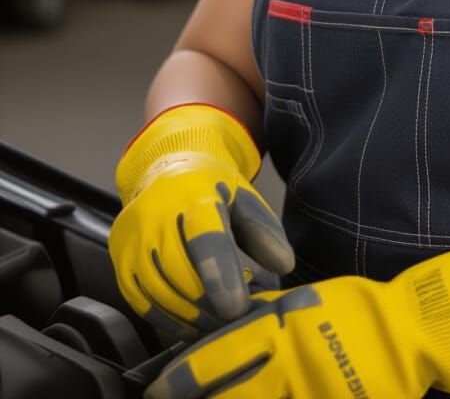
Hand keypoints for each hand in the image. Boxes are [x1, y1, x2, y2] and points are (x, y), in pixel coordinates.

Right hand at [109, 103, 294, 336]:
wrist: (166, 170)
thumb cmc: (212, 189)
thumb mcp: (245, 197)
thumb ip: (265, 231)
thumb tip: (284, 265)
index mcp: (192, 192)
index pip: (203, 237)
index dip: (220, 274)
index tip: (238, 308)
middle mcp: (154, 214)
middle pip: (180, 272)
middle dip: (211, 305)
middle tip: (239, 320)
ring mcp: (132, 240)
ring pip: (159, 292)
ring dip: (192, 317)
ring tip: (221, 324)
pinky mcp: (120, 263)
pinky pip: (142, 303)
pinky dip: (169, 321)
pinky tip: (194, 325)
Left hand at [143, 237, 449, 398]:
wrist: (410, 332)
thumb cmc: (355, 312)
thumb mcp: (305, 301)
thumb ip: (264, 315)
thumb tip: (221, 322)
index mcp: (278, 328)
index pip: (214, 358)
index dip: (178, 380)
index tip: (155, 391)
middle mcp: (287, 364)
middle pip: (226, 395)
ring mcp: (310, 391)